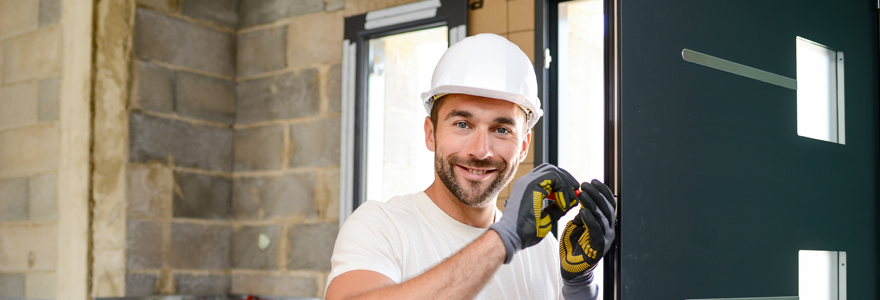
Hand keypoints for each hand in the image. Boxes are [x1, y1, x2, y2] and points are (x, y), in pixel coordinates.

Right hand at [489, 163, 580, 263]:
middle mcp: (526, 181)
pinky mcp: (531, 185)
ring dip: (566, 184)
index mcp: (527, 188)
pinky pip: (554, 177)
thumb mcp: (547, 218)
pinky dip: (563, 189)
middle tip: (575, 192)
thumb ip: (558, 208)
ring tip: (570, 200)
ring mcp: (527, 181)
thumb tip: (572, 201)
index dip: (563, 183)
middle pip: (551, 169)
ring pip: (553, 170)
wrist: (511, 237)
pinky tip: (563, 204)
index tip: (571, 197)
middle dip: (566, 179)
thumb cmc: (525, 232)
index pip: (548, 175)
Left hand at [559, 180, 616, 297]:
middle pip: (606, 207)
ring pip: (602, 217)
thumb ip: (582, 212)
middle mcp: (608, 230)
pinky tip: (583, 211)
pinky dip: (590, 220)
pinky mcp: (598, 248)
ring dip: (592, 203)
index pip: (609, 203)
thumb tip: (582, 198)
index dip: (603, 191)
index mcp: (605, 223)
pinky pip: (596, 231)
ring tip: (582, 193)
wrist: (571, 269)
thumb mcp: (577, 224)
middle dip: (596, 193)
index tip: (593, 180)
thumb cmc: (574, 245)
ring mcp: (604, 239)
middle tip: (585, 184)